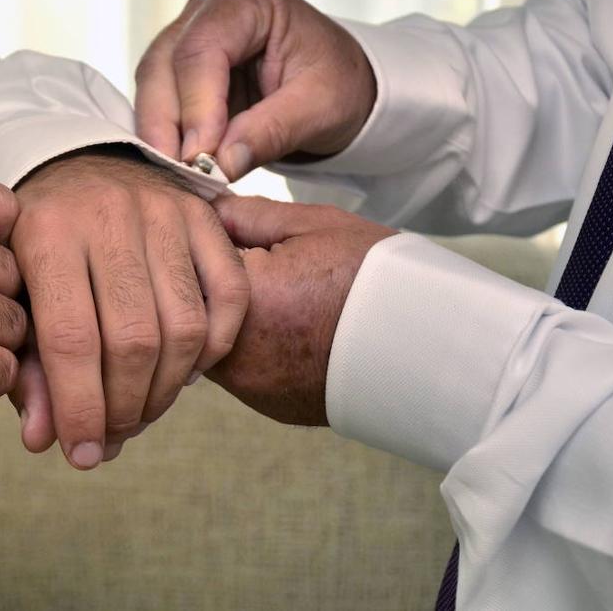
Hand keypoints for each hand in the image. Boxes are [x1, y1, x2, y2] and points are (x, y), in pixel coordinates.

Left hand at [10, 148, 248, 468]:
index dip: (79, 409)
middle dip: (124, 407)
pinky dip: (213, 349)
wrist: (74, 165)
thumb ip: (27, 369)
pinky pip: (229, 298)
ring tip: (141, 411)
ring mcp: (163, 210)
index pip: (70, 339)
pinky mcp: (204, 213)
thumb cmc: (36, 244)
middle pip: (133, 340)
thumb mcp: (14, 296)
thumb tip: (44, 441)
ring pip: (184, 326)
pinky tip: (183, 370)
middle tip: (112, 437)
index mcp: (45, 233)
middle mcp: (107, 215)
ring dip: (166, 390)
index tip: (80, 455)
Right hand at [134, 0, 375, 179]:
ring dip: (158, 134)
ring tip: (179, 177)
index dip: (196, 106)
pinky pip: (156, 101)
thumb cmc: (336, 82)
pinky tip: (177, 166)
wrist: (335, 83)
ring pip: (151, 85)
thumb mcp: (321, 108)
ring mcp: (185, 36)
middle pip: (163, 65)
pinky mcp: (176, 68)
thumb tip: (221, 164)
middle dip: (166, 125)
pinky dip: (163, 135)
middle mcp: (205, 10)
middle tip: (181, 175)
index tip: (202, 158)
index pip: (202, 49)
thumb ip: (272, 131)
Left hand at [207, 195, 395, 424]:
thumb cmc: (377, 279)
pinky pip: (235, 369)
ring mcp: (249, 384)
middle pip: (185, 310)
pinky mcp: (265, 403)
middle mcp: (235, 350)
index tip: (218, 233)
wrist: (429, 348)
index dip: (198, 243)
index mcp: (243, 297)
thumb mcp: (313, 225)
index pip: (184, 261)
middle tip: (239, 265)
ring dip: (216, 319)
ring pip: (205, 343)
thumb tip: (204, 208)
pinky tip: (278, 327)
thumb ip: (246, 215)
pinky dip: (244, 348)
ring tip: (266, 296)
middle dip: (199, 285)